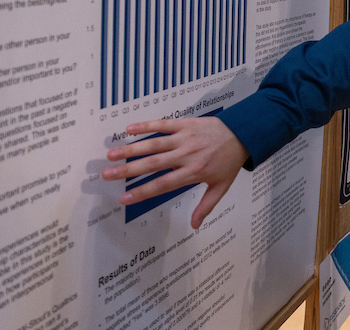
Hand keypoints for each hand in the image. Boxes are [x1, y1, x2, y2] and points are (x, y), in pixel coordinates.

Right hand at [101, 117, 248, 229]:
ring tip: (111, 154)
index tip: (123, 198)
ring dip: (131, 148)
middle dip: (128, 170)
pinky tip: (128, 129)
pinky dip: (146, 125)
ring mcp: (185, 138)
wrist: (243, 134)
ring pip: (154, 144)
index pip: (163, 184)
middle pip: (153, 164)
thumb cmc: (229, 162)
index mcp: (193, 172)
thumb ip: (206, 206)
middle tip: (106, 174)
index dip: (142, 192)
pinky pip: (163, 124)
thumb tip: (194, 226)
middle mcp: (186, 155)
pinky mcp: (185, 123)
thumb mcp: (221, 187)